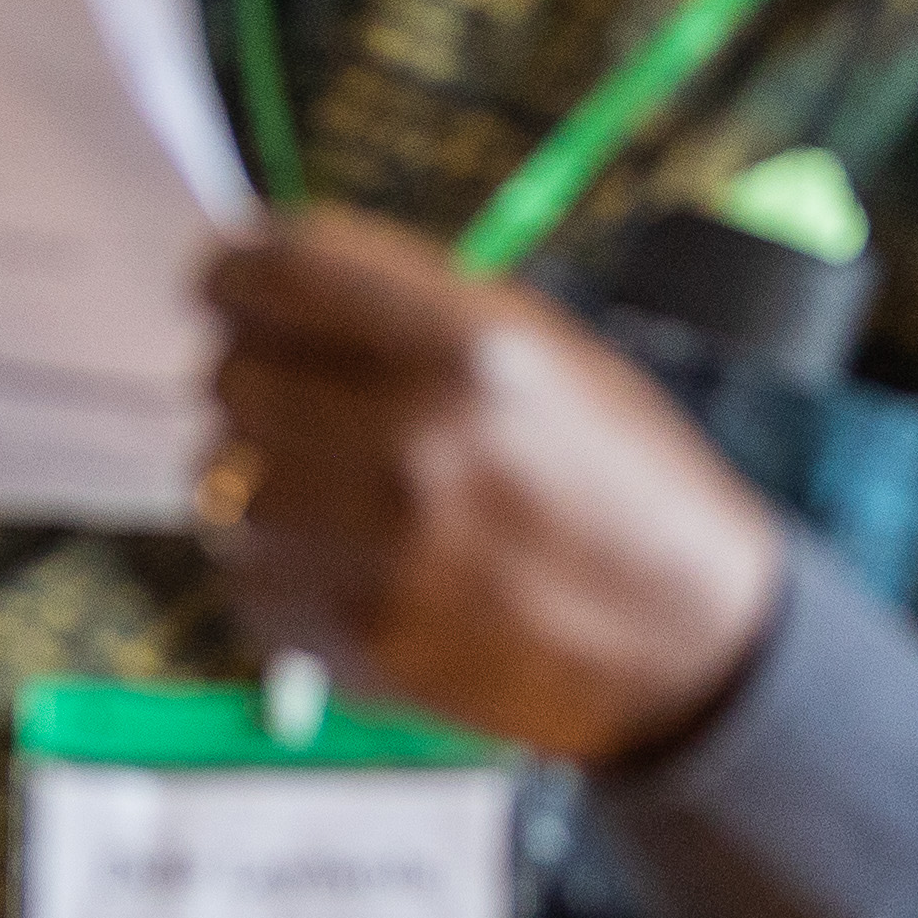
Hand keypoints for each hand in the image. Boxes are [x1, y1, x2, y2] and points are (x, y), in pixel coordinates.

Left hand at [202, 208, 792, 769]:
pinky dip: (282, 576)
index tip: (228, 292)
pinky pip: (248, 583)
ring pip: (224, 486)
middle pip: (228, 376)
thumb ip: (403, 311)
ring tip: (344, 499)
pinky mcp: (358, 638)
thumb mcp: (544, 353)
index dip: (233, 276)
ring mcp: (379, 546)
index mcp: (467, 344)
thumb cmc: (623, 489)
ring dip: (266, 487)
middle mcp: (413, 436)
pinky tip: (355, 569)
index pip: (273, 271)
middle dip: (256, 384)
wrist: (692, 647)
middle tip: (304, 406)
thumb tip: (264, 288)